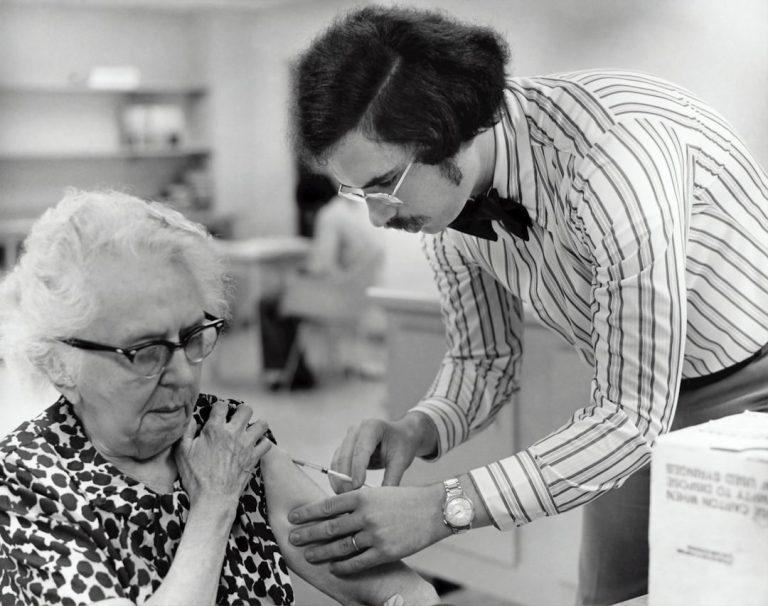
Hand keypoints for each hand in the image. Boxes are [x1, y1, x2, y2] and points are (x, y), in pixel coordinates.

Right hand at [174, 401, 271, 509]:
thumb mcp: (182, 453)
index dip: (219, 407)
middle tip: (235, 419)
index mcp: (215, 430)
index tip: (217, 414)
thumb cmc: (195, 478)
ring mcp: (246, 445)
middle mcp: (233, 434)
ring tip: (248, 430)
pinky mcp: (254, 457)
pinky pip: (266, 443)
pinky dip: (262, 443)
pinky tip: (255, 445)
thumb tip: (192, 419)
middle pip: (245, 409)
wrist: (213, 499)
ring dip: (255, 425)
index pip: (222, 405)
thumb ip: (186, 432)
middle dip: (240, 411)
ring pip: (261, 424)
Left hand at [287, 484, 450, 574]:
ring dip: (322, 552)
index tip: (293, 517)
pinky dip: (344, 566)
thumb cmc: (405, 499)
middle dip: (308, 534)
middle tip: (292, 538)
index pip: (327, 505)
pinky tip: (335, 568)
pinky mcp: (385, 551)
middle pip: (329, 527)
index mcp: (362, 495)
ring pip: (340, 546)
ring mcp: (375, 534)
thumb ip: (358, 501)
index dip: (307, 512)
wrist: (434, 509)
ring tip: (309, 555)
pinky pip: (358, 562)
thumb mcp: (379, 492)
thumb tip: (333, 511)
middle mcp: (365, 514)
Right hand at [330, 413, 436, 492]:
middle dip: (345, 477)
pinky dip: (337, 477)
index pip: (361, 449)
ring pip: (338, 460)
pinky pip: (336, 463)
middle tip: (350, 497)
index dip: (357, 469)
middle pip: (346, 455)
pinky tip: (342, 490)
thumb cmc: (402, 445)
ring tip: (346, 496)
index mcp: (372, 427)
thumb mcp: (401, 460)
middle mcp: (356, 430)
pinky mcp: (344, 448)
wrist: (401, 436)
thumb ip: (392, 478)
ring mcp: (348, 438)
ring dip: (339, 479)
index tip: (357, 486)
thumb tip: (381, 498)